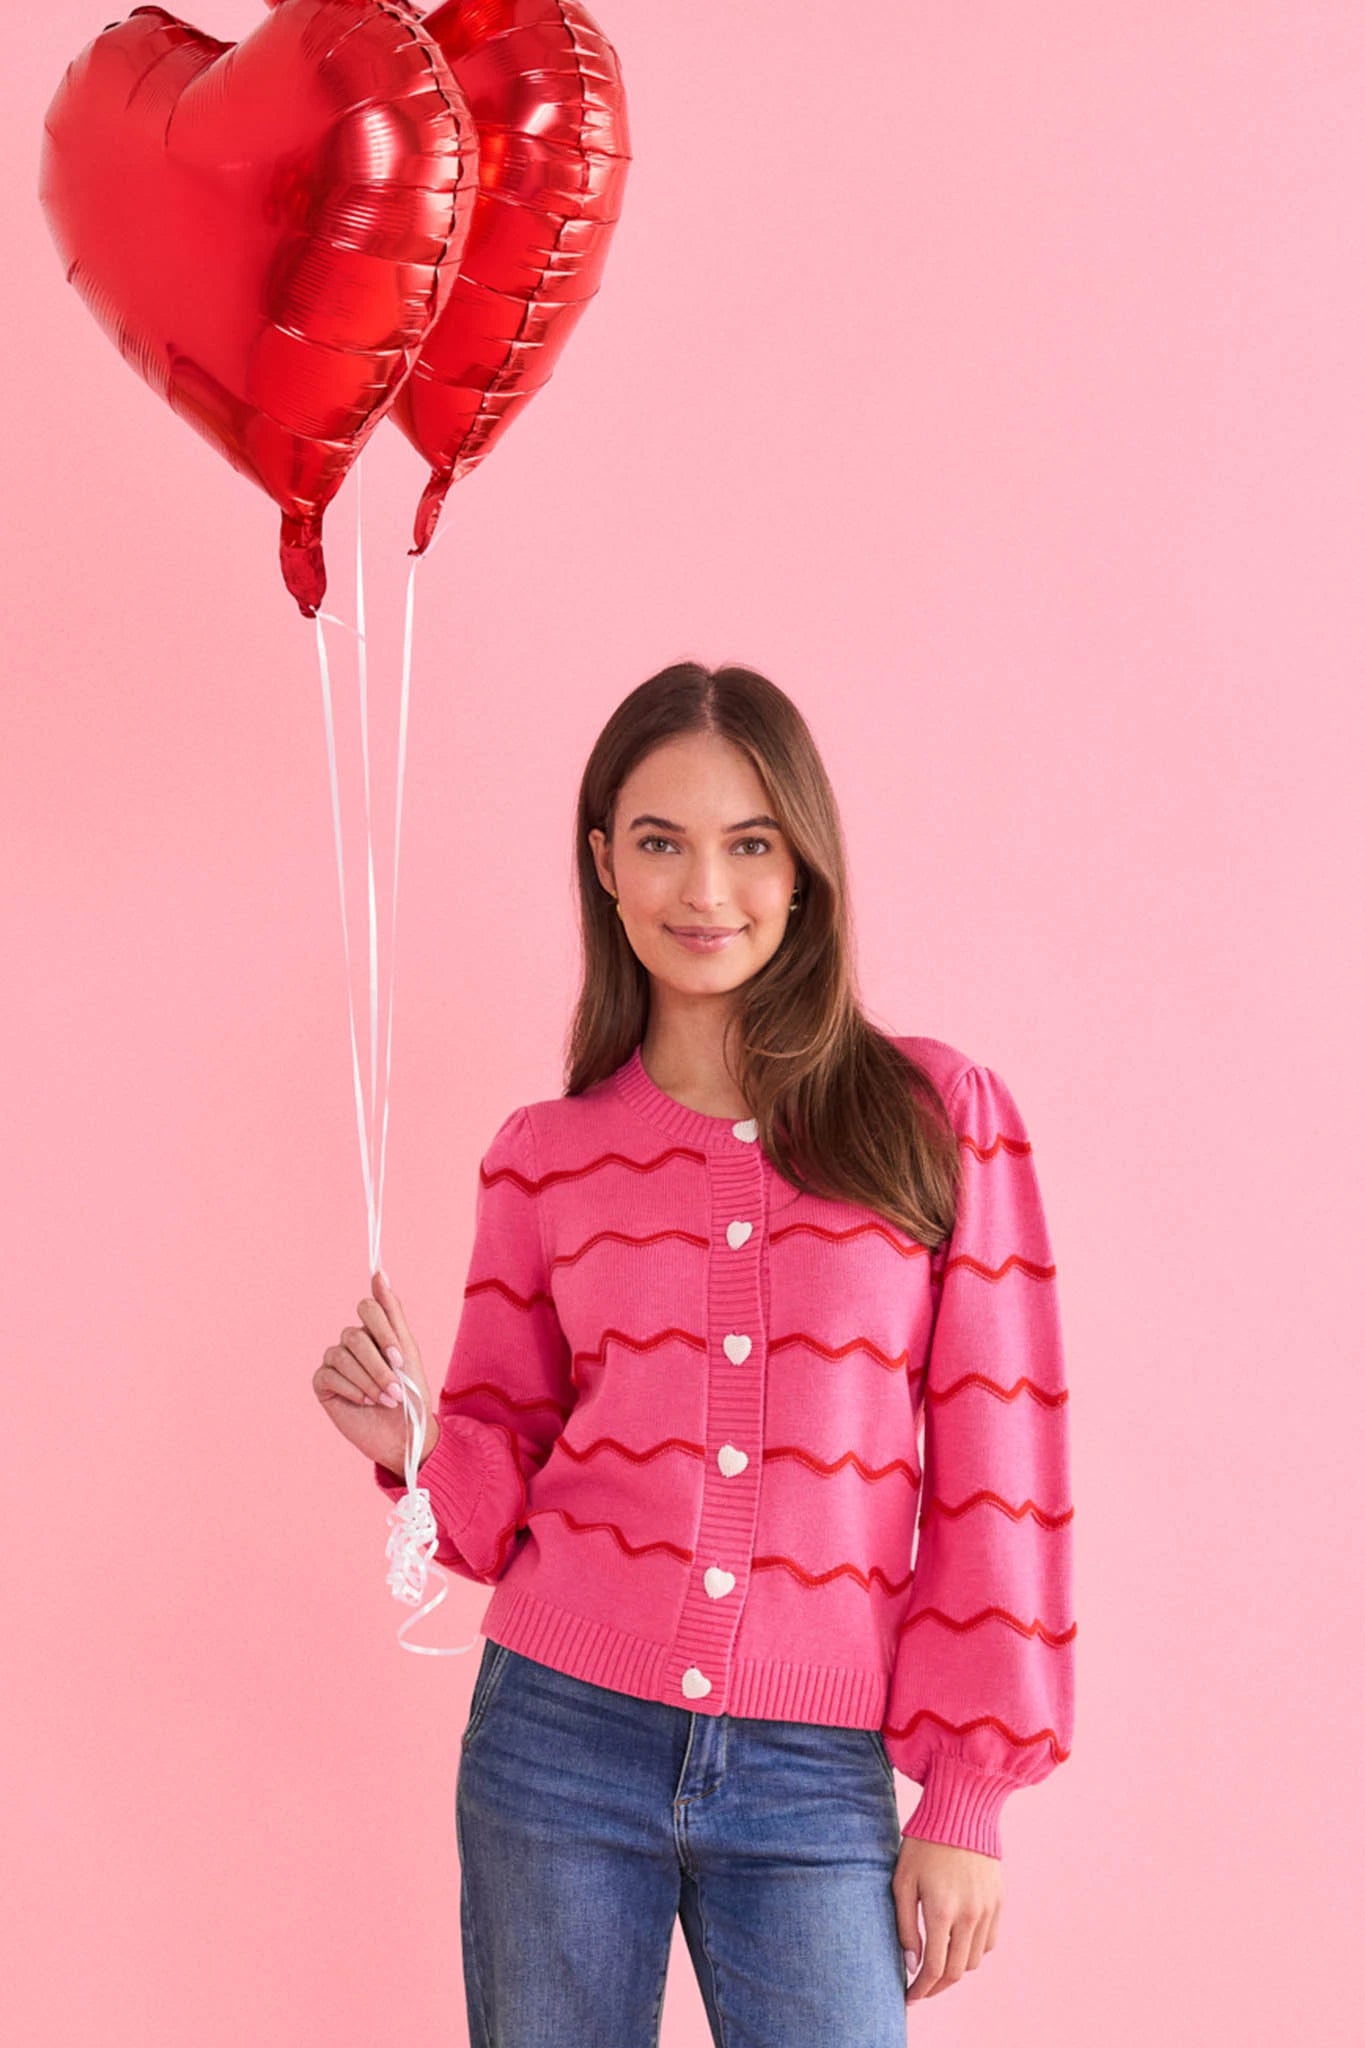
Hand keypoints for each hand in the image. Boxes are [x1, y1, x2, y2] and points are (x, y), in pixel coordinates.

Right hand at [313, 1268, 438, 1478]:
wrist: (406, 1434)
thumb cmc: (411, 1393)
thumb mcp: (406, 1349)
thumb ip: (391, 1311)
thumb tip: (379, 1272)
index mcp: (373, 1331)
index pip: (368, 1308)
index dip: (382, 1331)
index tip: (399, 1357)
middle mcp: (352, 1343)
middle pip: (355, 1336)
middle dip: (379, 1366)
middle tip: (396, 1389)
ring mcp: (336, 1362)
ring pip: (342, 1355)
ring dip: (368, 1380)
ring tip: (385, 1400)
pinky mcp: (324, 1384)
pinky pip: (328, 1374)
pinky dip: (350, 1389)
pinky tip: (363, 1402)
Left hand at [894, 1834, 1002, 2002]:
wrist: (961, 1810)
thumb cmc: (923, 1844)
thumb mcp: (903, 1881)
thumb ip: (906, 1926)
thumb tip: (912, 1965)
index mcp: (942, 1910)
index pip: (935, 1968)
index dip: (921, 1989)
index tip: (909, 1997)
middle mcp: (970, 1914)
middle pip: (957, 1971)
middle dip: (937, 1987)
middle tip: (921, 1990)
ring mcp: (988, 1909)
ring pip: (975, 1960)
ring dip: (956, 1970)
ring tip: (938, 1967)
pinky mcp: (998, 1901)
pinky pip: (989, 1942)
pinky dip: (974, 1951)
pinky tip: (958, 1945)